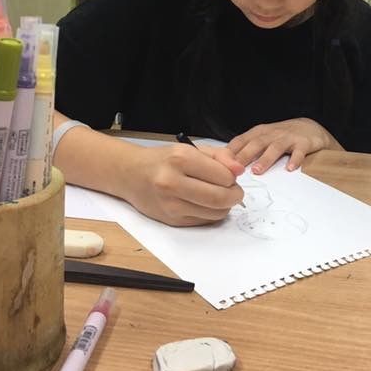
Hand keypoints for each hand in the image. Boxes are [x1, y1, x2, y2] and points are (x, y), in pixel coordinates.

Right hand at [121, 143, 244, 226]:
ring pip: (215, 213)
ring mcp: (171, 204)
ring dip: (225, 206)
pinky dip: (211, 214)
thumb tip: (239, 170)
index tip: (231, 176)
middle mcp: (173, 182)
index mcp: (180, 159)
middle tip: (235, 191)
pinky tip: (204, 203)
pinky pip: (204, 221)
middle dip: (235, 196)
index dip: (233, 178)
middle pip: (220, 198)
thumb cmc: (164, 160)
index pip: (223, 176)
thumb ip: (220, 157)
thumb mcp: (191, 149)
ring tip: (218, 196)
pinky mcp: (171, 220)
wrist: (131, 174)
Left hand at [227, 118, 341, 173]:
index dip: (231, 151)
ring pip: (275, 148)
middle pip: (256, 144)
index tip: (220, 163)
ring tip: (257, 171)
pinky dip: (295, 160)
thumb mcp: (263, 138)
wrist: (310, 128)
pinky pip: (299, 152)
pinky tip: (290, 169)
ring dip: (265, 159)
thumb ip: (247, 149)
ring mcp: (288, 138)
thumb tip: (225, 164)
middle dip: (244, 155)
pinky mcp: (303, 143)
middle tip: (235, 169)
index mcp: (259, 133)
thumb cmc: (282, 136)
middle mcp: (272, 134)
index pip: (241, 140)